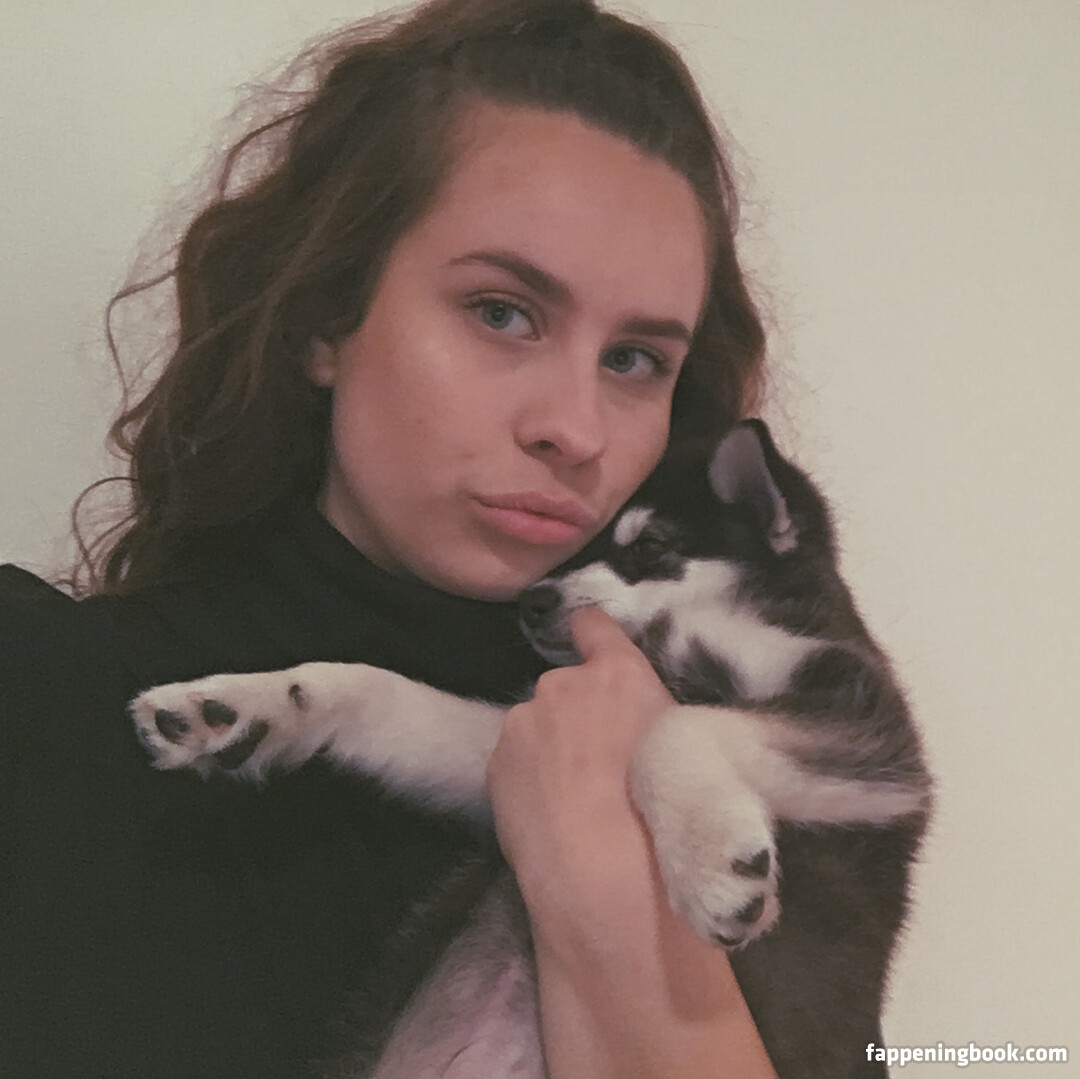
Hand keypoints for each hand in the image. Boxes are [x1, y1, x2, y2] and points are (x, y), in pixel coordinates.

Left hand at [487, 607, 673, 952]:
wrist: (602, 874)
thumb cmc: (666, 810)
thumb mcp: (688, 746)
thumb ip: (657, 717)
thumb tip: (648, 725)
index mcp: (618, 673)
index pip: (594, 624)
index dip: (594, 634)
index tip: (595, 648)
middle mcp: (563, 684)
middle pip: (566, 685)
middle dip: (578, 712)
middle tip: (601, 761)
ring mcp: (523, 721)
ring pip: (537, 724)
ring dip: (550, 745)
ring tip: (573, 798)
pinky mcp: (496, 762)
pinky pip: (516, 760)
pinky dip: (528, 778)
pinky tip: (549, 815)